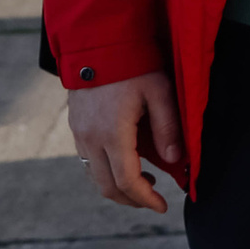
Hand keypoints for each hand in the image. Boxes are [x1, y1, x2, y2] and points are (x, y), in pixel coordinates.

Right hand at [66, 71, 183, 212]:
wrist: (97, 42)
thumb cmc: (133, 64)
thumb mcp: (159, 91)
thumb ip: (168, 127)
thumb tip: (174, 160)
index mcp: (112, 133)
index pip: (127, 181)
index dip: (145, 200)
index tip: (162, 206)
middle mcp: (90, 139)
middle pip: (107, 187)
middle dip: (131, 200)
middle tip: (153, 199)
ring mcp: (79, 134)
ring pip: (94, 177)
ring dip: (117, 187)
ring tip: (143, 182)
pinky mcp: (75, 127)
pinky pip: (87, 161)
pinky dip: (105, 172)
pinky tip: (123, 162)